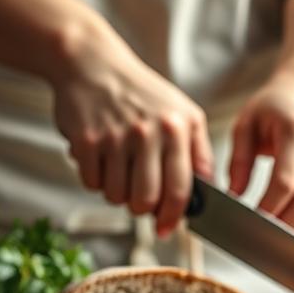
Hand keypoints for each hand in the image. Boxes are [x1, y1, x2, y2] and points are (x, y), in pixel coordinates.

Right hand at [51, 30, 212, 236]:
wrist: (92, 64)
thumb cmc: (141, 94)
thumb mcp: (183, 114)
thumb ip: (199, 154)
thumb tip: (208, 194)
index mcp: (176, 129)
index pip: (179, 189)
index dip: (174, 216)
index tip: (168, 228)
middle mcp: (147, 133)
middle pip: (145, 201)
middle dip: (142, 208)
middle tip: (139, 196)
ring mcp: (114, 137)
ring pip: (116, 196)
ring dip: (117, 193)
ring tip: (119, 170)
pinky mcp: (85, 141)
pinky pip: (92, 184)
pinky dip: (95, 179)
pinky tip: (100, 158)